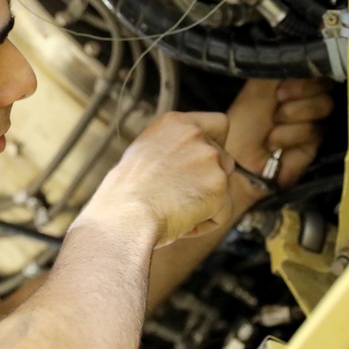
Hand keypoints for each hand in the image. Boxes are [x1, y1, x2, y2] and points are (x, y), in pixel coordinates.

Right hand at [88, 112, 234, 246]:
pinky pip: (223, 212)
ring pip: (224, 187)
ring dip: (207, 202)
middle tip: (182, 198)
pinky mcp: (219, 188)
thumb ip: (172, 150)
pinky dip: (206, 223)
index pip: (217, 123)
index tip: (207, 161)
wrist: (126, 214)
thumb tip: (186, 162)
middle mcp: (196, 136)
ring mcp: (210, 160)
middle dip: (210, 180)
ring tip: (177, 212)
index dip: (217, 144)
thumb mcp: (142, 153)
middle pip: (224, 159)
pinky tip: (182, 224)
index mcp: (175, 123)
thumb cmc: (124, 193)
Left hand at [225, 79, 333, 193]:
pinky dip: (289, 135)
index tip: (282, 85)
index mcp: (291, 84)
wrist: (238, 159)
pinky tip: (274, 144)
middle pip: (326, 86)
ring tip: (272, 126)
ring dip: (292, 114)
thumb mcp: (257, 88)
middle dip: (299, 92)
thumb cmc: (243, 123)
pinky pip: (314, 130)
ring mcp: (312, 121)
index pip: (317, 70)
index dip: (305, 75)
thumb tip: (301, 52)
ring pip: (323, 106)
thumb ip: (279, 69)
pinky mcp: (315, 144)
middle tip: (278, 101)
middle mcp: (305, 101)